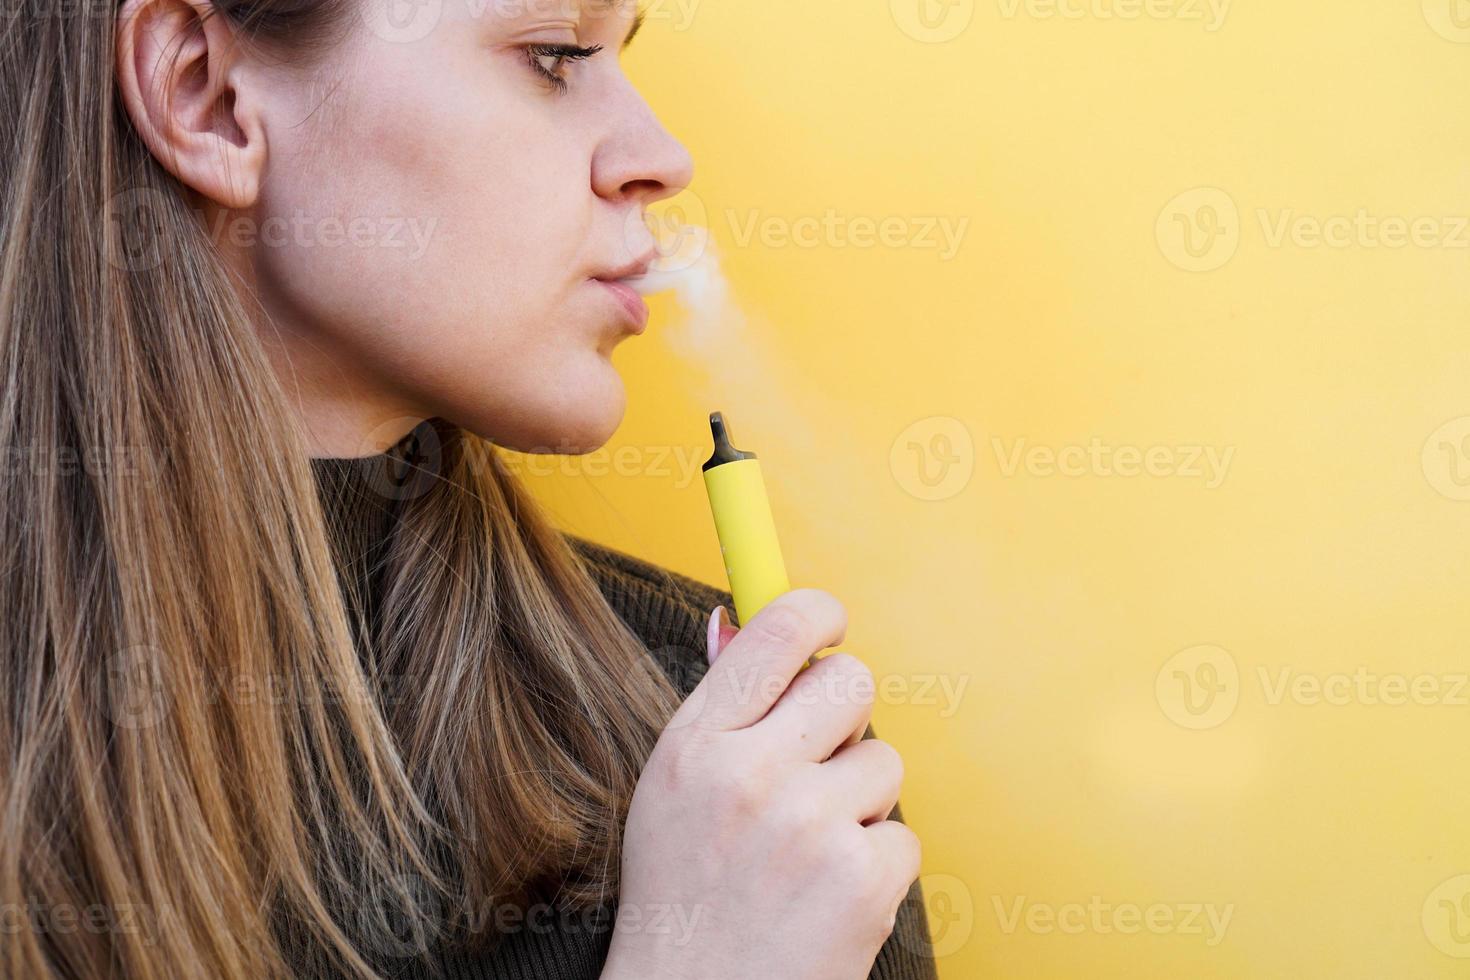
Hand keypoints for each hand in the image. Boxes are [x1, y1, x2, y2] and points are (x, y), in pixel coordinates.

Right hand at [603, 589, 919, 979]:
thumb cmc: (683, 896)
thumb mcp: (671, 789)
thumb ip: (715, 704)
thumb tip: (733, 619)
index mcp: (697, 744)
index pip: (780, 630)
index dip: (820, 614)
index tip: (831, 627)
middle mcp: (751, 774)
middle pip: (852, 681)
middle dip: (845, 718)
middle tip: (818, 762)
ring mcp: (809, 826)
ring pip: (884, 761)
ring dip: (860, 802)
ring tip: (807, 853)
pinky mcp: (861, 880)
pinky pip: (904, 836)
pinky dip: (877, 868)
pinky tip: (828, 897)